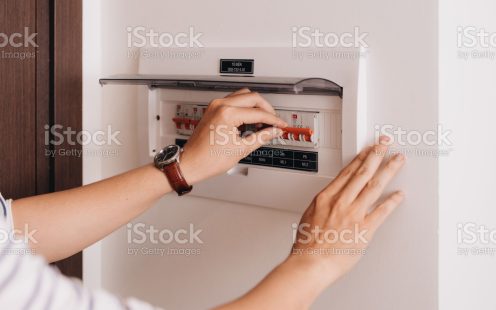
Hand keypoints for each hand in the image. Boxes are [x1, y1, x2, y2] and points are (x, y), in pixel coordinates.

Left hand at [180, 89, 287, 183]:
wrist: (190, 164)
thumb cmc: (208, 159)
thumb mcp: (241, 149)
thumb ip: (261, 137)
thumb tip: (274, 131)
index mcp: (227, 114)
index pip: (258, 113)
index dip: (273, 120)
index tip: (280, 125)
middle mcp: (220, 105)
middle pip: (253, 97)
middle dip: (266, 109)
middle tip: (274, 122)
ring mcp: (215, 106)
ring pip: (243, 96)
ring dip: (255, 106)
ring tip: (262, 122)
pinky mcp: (213, 109)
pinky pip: (233, 101)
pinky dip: (244, 108)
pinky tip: (249, 121)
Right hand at [289, 137, 404, 284]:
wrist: (311, 262)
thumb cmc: (308, 244)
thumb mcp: (309, 216)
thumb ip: (323, 205)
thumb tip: (330, 200)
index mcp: (326, 197)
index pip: (347, 172)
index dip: (360, 158)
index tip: (367, 150)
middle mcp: (341, 202)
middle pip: (362, 173)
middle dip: (376, 155)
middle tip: (385, 144)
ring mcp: (354, 214)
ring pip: (374, 186)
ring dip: (388, 170)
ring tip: (397, 160)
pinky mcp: (365, 229)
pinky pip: (382, 211)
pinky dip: (392, 201)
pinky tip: (399, 194)